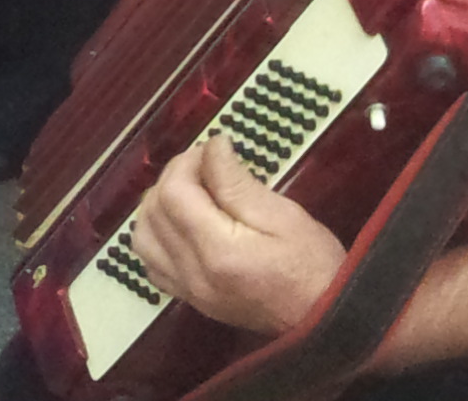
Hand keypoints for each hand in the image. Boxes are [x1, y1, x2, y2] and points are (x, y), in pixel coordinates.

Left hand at [128, 135, 346, 337]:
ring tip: (189, 191)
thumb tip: (212, 146)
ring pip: (143, 238)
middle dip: (171, 178)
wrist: (324, 321)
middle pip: (153, 212)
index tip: (212, 151)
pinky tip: (181, 224)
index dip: (185, 163)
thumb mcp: (284, 215)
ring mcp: (188, 291)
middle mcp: (193, 274)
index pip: (173, 194)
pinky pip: (152, 263)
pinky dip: (156, 235)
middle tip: (204, 167)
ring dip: (157, 205)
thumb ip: (238, 182)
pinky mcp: (190, 299)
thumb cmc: (313, 266)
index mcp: (218, 251)